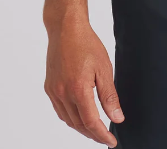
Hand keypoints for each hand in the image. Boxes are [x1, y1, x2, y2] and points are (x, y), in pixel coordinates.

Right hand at [44, 16, 124, 144]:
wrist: (65, 28)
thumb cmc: (86, 44)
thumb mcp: (104, 68)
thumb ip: (109, 96)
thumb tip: (117, 118)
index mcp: (78, 89)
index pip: (91, 123)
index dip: (102, 135)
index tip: (112, 142)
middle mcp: (62, 93)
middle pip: (79, 124)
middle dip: (93, 134)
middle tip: (106, 138)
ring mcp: (53, 91)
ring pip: (68, 120)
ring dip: (81, 128)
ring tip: (95, 130)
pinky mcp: (49, 87)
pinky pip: (60, 110)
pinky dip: (71, 118)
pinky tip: (79, 116)